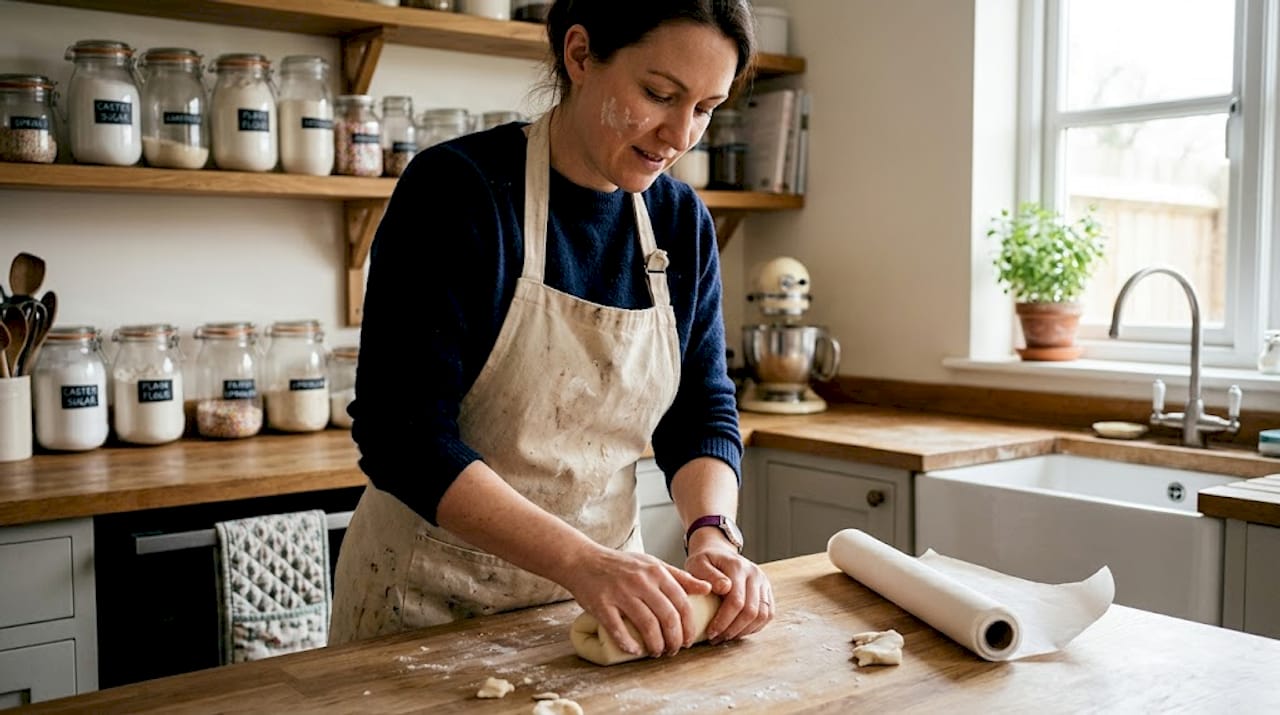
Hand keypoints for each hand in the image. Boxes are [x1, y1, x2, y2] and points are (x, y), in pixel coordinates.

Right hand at [560, 543, 712, 657]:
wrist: (583, 560)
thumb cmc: (621, 565)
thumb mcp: (652, 564)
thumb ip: (679, 577)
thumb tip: (708, 589)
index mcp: (656, 572)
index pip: (682, 603)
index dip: (688, 626)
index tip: (688, 640)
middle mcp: (640, 581)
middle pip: (667, 617)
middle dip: (674, 640)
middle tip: (673, 651)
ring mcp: (620, 593)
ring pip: (647, 625)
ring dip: (655, 645)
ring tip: (656, 652)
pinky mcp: (601, 604)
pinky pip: (618, 629)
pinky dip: (629, 644)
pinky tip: (635, 650)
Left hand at [684, 531, 774, 643]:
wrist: (718, 552)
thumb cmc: (705, 561)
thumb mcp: (698, 564)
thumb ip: (708, 575)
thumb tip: (724, 588)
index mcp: (738, 567)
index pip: (736, 601)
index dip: (724, 621)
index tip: (711, 633)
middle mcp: (755, 574)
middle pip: (751, 611)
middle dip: (733, 630)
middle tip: (717, 638)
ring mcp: (764, 582)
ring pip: (762, 615)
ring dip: (744, 631)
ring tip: (727, 636)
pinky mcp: (767, 590)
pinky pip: (768, 614)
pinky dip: (755, 627)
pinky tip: (739, 631)